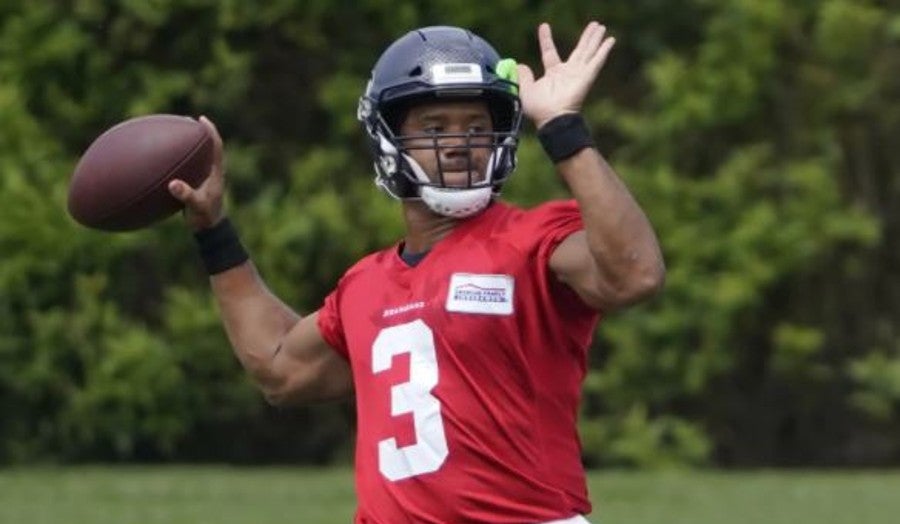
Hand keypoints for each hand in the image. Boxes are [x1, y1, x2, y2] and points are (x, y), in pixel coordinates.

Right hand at [168, 116, 225, 230]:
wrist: (210, 230)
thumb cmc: (206, 217)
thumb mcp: (196, 207)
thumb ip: (186, 195)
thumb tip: (172, 184)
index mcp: (215, 173)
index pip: (216, 147)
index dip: (211, 132)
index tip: (202, 119)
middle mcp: (212, 172)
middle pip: (208, 147)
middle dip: (198, 133)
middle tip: (187, 120)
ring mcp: (205, 178)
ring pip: (199, 156)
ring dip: (189, 145)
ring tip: (176, 134)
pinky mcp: (198, 184)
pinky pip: (189, 167)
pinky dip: (179, 159)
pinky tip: (165, 159)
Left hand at [517, 22, 615, 128]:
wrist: (552, 118)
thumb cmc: (539, 109)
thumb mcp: (526, 90)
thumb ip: (524, 77)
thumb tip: (519, 65)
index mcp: (553, 74)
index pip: (550, 52)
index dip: (546, 39)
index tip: (544, 26)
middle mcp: (568, 73)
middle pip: (579, 50)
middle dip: (586, 38)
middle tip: (593, 25)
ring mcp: (578, 74)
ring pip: (588, 52)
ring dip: (595, 39)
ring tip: (601, 27)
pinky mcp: (586, 77)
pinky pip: (597, 61)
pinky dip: (604, 51)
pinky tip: (610, 41)